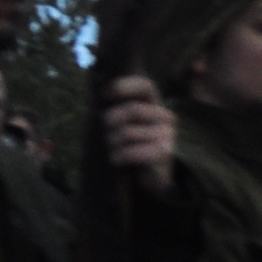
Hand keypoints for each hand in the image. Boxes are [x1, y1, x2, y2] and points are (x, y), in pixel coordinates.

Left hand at [103, 74, 177, 194]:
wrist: (149, 177)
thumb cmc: (130, 145)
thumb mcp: (123, 122)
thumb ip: (114, 105)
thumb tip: (94, 83)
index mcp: (155, 104)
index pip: (145, 86)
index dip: (124, 87)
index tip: (104, 94)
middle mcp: (165, 116)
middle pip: (131, 110)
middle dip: (110, 121)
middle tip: (106, 134)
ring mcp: (167, 134)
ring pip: (127, 132)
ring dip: (112, 143)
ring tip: (112, 150)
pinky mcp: (164, 153)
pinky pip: (132, 151)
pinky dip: (118, 156)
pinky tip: (116, 160)